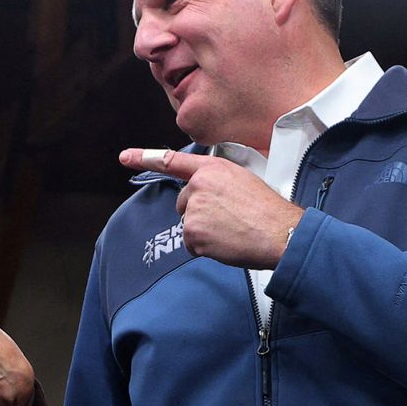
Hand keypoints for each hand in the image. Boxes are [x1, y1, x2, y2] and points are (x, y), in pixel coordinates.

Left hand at [120, 148, 303, 268]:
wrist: (281, 234)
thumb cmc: (268, 212)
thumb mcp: (243, 181)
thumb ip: (217, 183)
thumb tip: (204, 196)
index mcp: (212, 168)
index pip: (172, 161)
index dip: (144, 157)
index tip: (124, 157)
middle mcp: (199, 184)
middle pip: (183, 204)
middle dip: (199, 215)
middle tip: (229, 219)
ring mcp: (194, 208)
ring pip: (188, 225)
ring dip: (205, 233)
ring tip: (231, 230)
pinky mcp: (192, 231)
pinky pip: (191, 245)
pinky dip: (206, 248)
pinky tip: (227, 242)